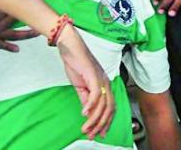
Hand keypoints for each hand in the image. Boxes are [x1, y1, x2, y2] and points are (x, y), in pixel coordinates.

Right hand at [57, 25, 114, 139]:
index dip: (106, 121)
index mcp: (104, 84)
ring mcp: (101, 78)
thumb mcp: (81, 85)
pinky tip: (84, 113)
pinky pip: (94, 94)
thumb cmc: (76, 62)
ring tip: (86, 129)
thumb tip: (87, 112)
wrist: (70, 45)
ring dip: (94, 119)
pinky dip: (90, 105)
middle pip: (109, 108)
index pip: (110, 107)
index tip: (100, 133)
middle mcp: (106, 82)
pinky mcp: (93, 75)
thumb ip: (85, 98)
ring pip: (102, 104)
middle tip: (93, 136)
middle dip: (101, 124)